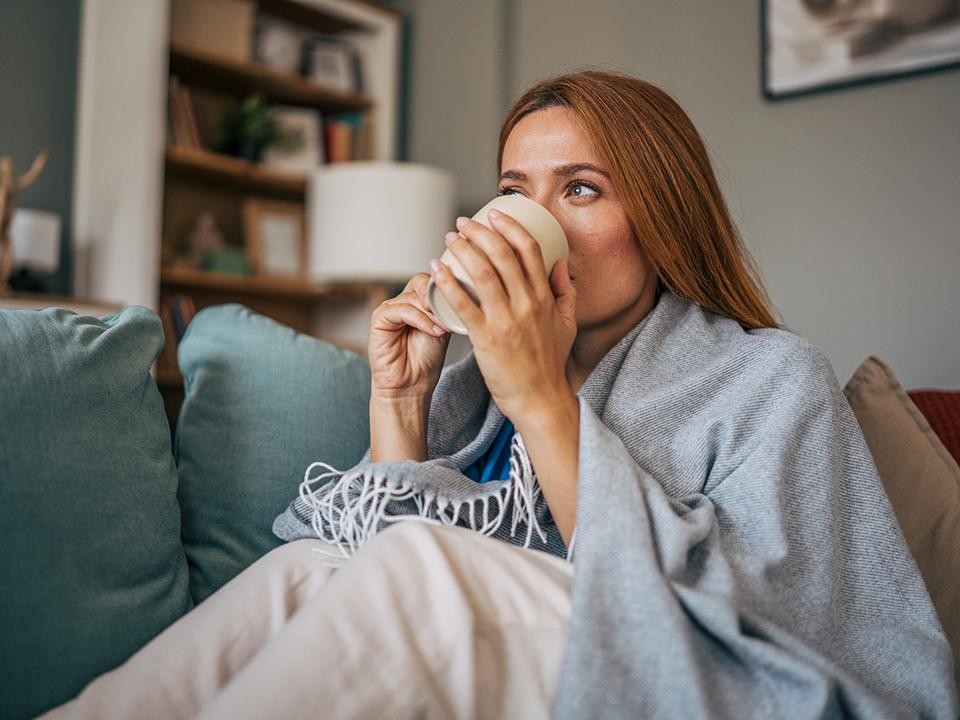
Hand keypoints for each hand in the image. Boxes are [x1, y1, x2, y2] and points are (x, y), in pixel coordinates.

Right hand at [368, 273, 449, 404]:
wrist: (411, 385)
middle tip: (451, 310)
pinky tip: (432, 331)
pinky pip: (401, 309)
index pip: (430, 280)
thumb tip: (459, 291)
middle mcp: (403, 302)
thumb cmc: (426, 361)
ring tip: (443, 327)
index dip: (446, 287)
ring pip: (413, 297)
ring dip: (431, 312)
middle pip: (420, 282)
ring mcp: (390, 309)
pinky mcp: (379, 319)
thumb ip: (445, 309)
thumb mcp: (443, 328)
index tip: (462, 298)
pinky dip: (420, 319)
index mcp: (418, 302)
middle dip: (438, 296)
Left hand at [429, 210, 577, 426]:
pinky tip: (436, 269)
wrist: (540, 400)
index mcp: (545, 298)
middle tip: (463, 222)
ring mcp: (506, 321)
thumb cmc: (550, 365)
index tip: (495, 213)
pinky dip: (448, 283)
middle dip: (481, 232)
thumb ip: (565, 293)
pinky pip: (464, 304)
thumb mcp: (568, 325)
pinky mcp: (486, 339)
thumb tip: (560, 264)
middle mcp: (527, 305)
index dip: (511, 227)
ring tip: (450, 238)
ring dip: (463, 250)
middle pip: (502, 255)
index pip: (529, 250)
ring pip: (483, 274)